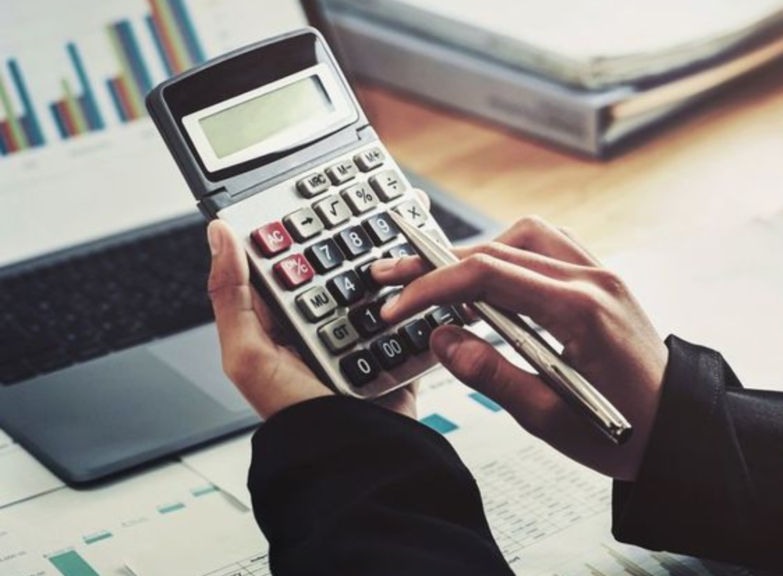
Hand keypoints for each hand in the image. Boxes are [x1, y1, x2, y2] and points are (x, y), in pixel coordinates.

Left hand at [205, 190, 433, 420]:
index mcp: (281, 320)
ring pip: (379, 281)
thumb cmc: (295, 417)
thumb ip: (232, 294)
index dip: (297, 224)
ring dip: (393, 256)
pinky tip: (430, 268)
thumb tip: (218, 234)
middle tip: (371, 198)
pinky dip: (420, 290)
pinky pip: (410, 311)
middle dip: (355, 233)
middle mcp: (321, 323)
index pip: (287, 259)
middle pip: (339, 263)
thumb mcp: (247, 355)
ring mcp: (361, 334)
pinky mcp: (395, 348)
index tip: (313, 192)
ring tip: (406, 225)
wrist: (354, 458)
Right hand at [373, 217, 668, 480]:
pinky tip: (494, 284)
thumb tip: (441, 339)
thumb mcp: (549, 419)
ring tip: (445, 289)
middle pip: (501, 249)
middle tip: (395, 279)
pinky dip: (513, 257)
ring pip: (525, 237)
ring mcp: (601, 275)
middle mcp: (593, 280)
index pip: (490, 275)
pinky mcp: (602, 282)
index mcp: (581, 311)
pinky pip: (550, 248)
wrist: (681, 432)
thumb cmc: (624, 434)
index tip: (398, 306)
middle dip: (441, 265)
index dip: (433, 286)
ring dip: (480, 256)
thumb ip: (491, 375)